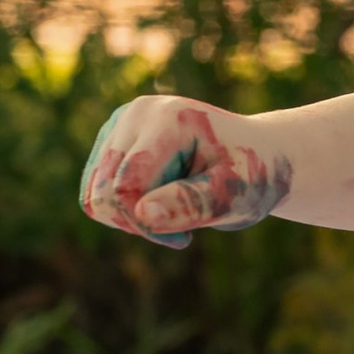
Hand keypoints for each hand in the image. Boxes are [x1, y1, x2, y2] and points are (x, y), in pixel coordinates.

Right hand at [80, 97, 289, 247]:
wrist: (259, 155)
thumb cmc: (251, 175)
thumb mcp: (233, 195)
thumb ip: (191, 203)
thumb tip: (142, 214)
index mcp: (167, 119)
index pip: (124, 188)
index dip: (145, 226)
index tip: (185, 240)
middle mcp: (135, 114)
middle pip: (101, 192)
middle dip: (137, 223)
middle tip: (181, 233)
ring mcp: (119, 124)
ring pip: (94, 194)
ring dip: (131, 218)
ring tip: (175, 215)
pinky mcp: (112, 140)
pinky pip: (96, 191)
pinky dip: (125, 209)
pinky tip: (161, 206)